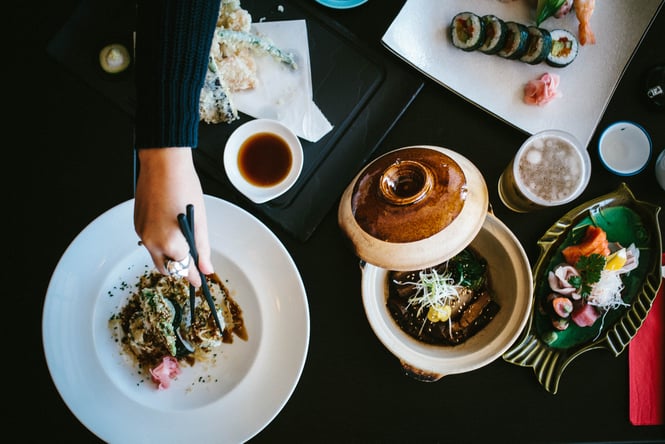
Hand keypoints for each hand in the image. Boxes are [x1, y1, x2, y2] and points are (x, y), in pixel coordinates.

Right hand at [133, 147, 212, 286]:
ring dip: (169, 255)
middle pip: (166, 268)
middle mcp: (151, 242)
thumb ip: (202, 249)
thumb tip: (206, 269)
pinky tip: (170, 227)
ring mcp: (141, 233)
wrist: (162, 164)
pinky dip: (160, 242)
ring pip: (156, 255)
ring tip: (183, 239)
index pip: (183, 270)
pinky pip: (149, 241)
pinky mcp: (136, 224)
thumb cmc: (185, 188)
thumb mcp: (200, 221)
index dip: (193, 277)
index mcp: (169, 243)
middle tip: (193, 260)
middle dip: (179, 268)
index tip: (199, 282)